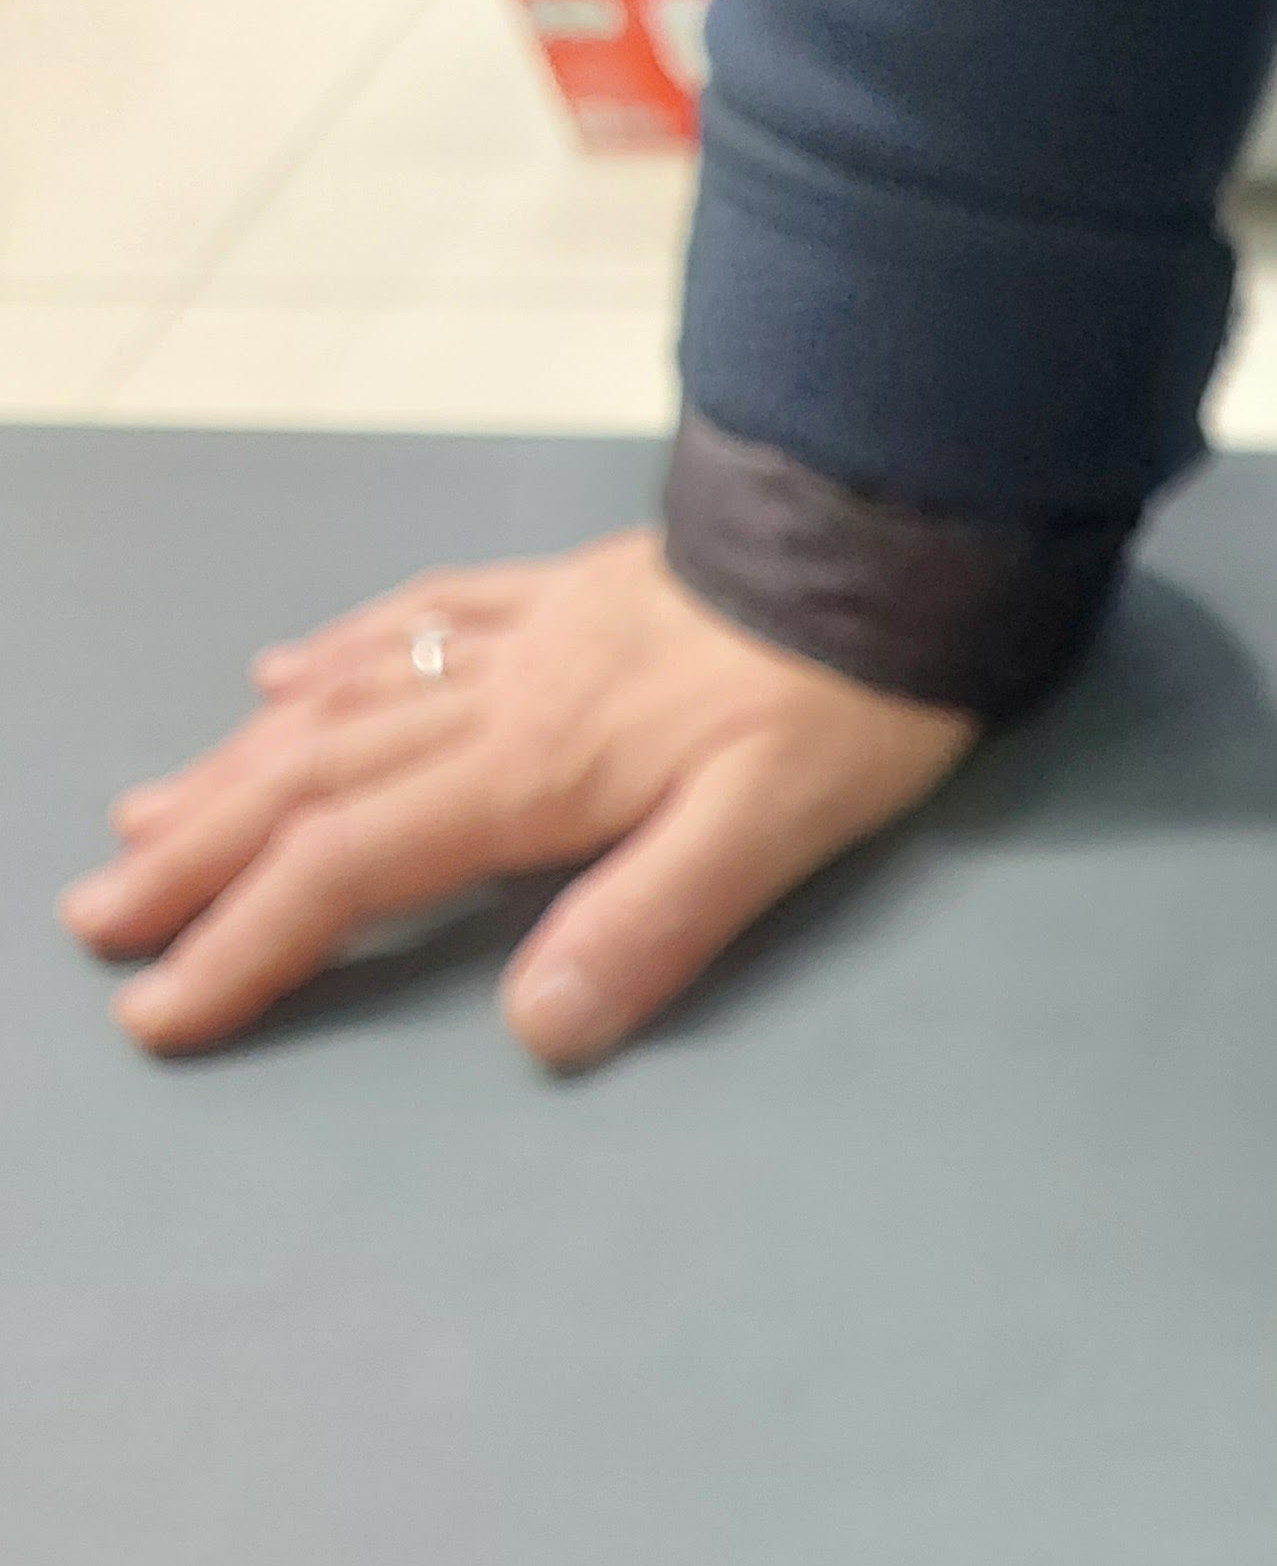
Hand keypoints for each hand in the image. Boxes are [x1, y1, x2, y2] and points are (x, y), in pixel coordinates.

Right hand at [60, 532, 978, 1065]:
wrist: (888, 538)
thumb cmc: (848, 694)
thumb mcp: (772, 830)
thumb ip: (650, 924)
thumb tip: (537, 1026)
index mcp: (535, 770)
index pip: (348, 869)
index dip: (246, 945)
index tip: (161, 1013)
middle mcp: (500, 696)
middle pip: (307, 784)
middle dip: (196, 861)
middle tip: (100, 920)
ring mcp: (525, 635)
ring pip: (338, 702)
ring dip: (233, 766)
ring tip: (147, 817)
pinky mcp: (567, 593)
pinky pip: (416, 620)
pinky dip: (335, 654)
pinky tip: (285, 669)